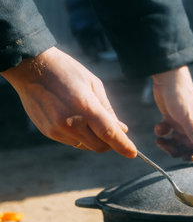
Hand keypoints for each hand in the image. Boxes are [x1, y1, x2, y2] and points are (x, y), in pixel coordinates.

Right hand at [1, 47, 136, 157]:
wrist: (31, 68)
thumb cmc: (66, 71)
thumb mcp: (93, 84)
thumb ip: (108, 110)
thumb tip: (121, 129)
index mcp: (86, 107)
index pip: (110, 134)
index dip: (124, 146)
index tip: (133, 153)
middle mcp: (71, 123)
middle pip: (99, 146)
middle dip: (110, 144)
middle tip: (114, 133)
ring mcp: (58, 130)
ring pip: (85, 145)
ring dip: (93, 138)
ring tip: (87, 118)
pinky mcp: (49, 132)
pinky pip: (71, 141)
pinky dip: (78, 135)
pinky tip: (72, 118)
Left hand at [152, 66, 192, 159]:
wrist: (168, 80)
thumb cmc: (181, 97)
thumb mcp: (188, 118)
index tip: (183, 156)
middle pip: (186, 146)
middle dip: (176, 149)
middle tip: (166, 146)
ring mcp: (181, 123)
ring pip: (175, 141)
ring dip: (167, 143)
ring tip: (159, 141)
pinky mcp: (170, 119)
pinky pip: (166, 132)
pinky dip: (161, 132)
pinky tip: (159, 125)